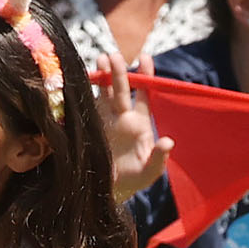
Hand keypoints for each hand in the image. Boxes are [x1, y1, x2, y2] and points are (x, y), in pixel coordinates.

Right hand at [98, 51, 171, 200]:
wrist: (109, 192)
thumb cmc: (133, 182)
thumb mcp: (150, 172)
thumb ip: (159, 158)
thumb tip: (168, 142)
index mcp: (139, 123)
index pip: (144, 93)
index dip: (145, 75)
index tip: (145, 57)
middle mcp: (121, 117)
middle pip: (120, 89)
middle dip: (118, 71)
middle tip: (114, 55)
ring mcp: (104, 120)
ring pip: (102, 92)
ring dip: (101, 76)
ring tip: (100, 59)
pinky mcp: (89, 127)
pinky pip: (86, 106)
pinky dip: (83, 93)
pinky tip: (80, 80)